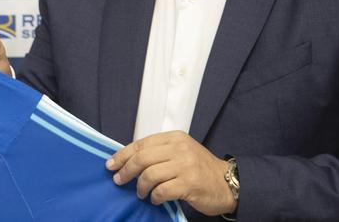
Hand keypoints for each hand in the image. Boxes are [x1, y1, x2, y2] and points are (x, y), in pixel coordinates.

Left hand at [106, 131, 236, 215]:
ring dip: (140, 187)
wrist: (228, 183)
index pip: (141, 144)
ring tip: (141, 193)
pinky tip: (155, 199)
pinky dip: (154, 197)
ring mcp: (185, 166)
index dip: (122, 155)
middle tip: (119, 181)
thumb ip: (159, 152)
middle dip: (125, 171)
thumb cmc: (200, 169)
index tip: (110, 165)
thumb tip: (128, 159)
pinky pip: (162, 191)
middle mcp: (180, 149)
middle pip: (142, 158)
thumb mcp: (181, 152)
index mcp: (175, 138)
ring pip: (149, 175)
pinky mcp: (189, 184)